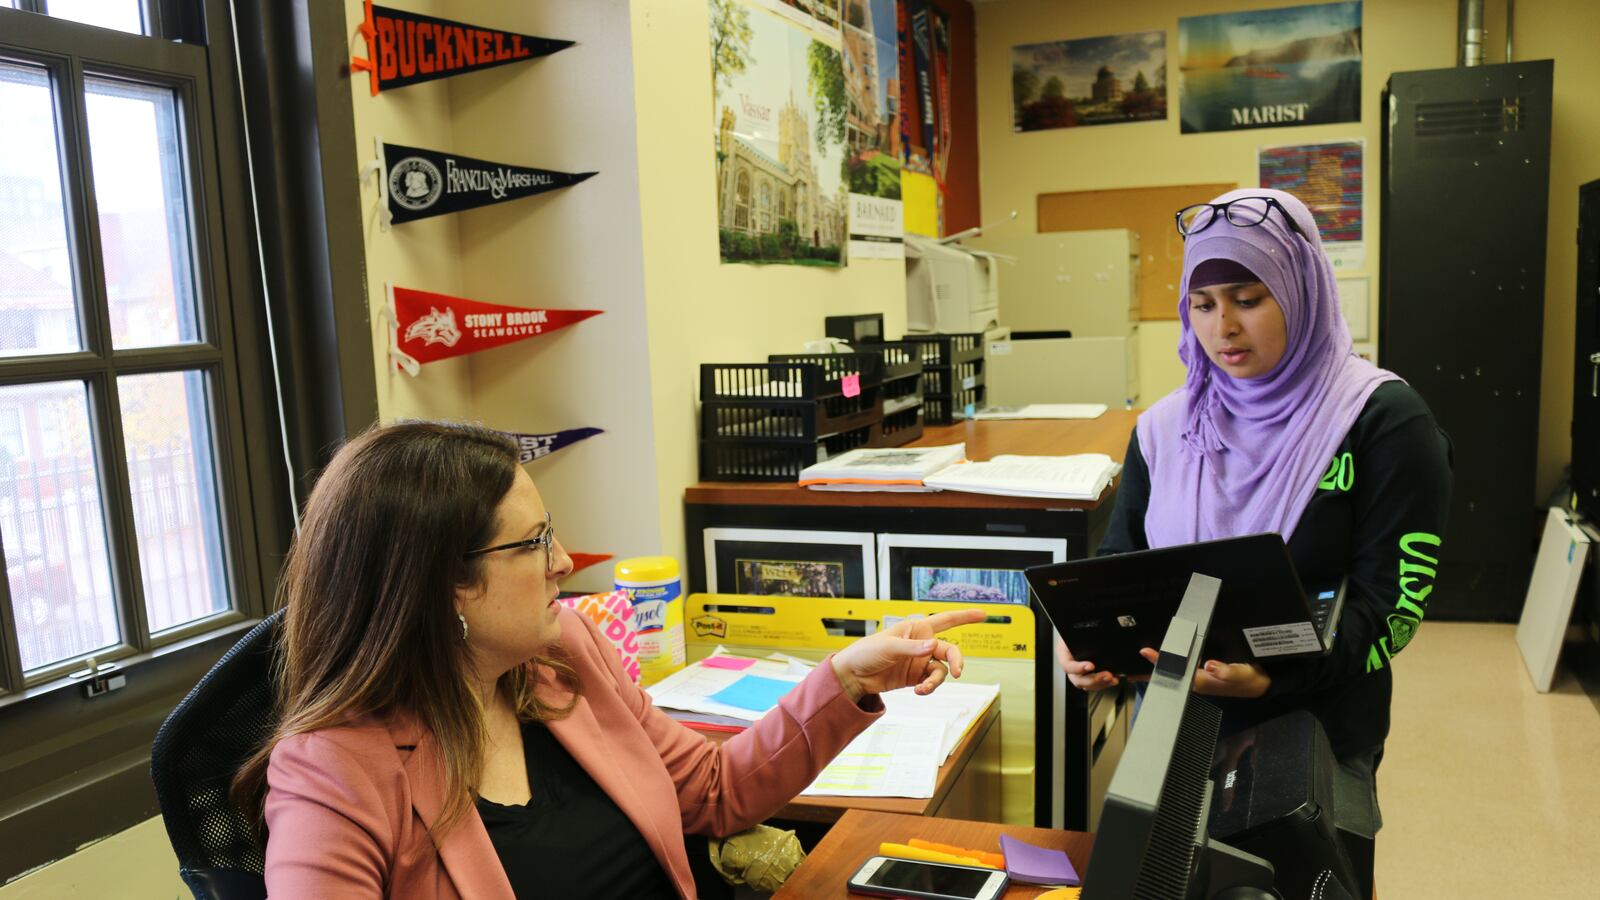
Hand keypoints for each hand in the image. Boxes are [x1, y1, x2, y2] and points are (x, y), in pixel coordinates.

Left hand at [829, 608, 986, 701]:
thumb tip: (933, 647)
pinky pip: (932, 682)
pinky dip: (929, 688)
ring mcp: (920, 662)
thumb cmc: (867, 652)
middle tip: (959, 672)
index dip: (964, 616)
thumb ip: (912, 648)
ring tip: (923, 688)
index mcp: (917, 628)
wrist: (854, 676)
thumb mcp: (888, 647)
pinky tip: (919, 691)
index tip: (983, 614)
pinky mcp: (916, 678)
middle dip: (957, 660)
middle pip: (951, 650)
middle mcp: (923, 644)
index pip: (946, 620)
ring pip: (942, 670)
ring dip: (936, 681)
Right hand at [1055, 634, 1118, 691]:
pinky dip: (1105, 683)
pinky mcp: (1089, 675)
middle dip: (1093, 680)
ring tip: (1112, 679)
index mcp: (1064, 653)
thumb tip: (1095, 639)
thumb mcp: (1077, 631)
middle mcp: (1070, 665)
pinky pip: (1095, 685)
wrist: (1080, 631)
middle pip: (1077, 680)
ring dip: (1101, 684)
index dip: (1078, 668)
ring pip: (1087, 685)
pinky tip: (1113, 679)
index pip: (1067, 665)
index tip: (1091, 666)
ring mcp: (1079, 673)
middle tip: (1107, 675)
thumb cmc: (1077, 631)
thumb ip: (1084, 636)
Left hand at [1137, 648, 1271, 698]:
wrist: (1261, 686)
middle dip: (1154, 666)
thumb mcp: (1242, 675)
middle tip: (1137, 659)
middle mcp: (1197, 682)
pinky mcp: (1204, 676)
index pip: (1176, 670)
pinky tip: (1167, 658)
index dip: (1160, 662)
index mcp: (1202, 681)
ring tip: (1145, 659)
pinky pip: (1184, 669)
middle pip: (1171, 673)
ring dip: (1163, 665)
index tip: (1146, 652)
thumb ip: (1226, 671)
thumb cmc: (1251, 680)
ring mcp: (1199, 680)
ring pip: (1176, 672)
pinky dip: (1174, 663)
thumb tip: (1210, 665)